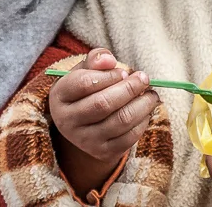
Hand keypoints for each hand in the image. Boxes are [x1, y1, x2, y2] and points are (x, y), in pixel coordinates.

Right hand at [48, 49, 158, 194]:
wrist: (84, 122)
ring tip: (151, 94)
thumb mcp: (86, 70)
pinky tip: (145, 111)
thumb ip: (97, 59)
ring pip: (120, 121)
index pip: (84, 83)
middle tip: (144, 78)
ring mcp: (84, 140)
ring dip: (142, 105)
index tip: (124, 72)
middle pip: (103, 104)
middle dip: (129, 89)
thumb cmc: (87, 88)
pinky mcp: (102, 152)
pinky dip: (143, 122)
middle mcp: (67, 121)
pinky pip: (129, 138)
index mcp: (60, 96)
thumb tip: (110, 61)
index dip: (109, 75)